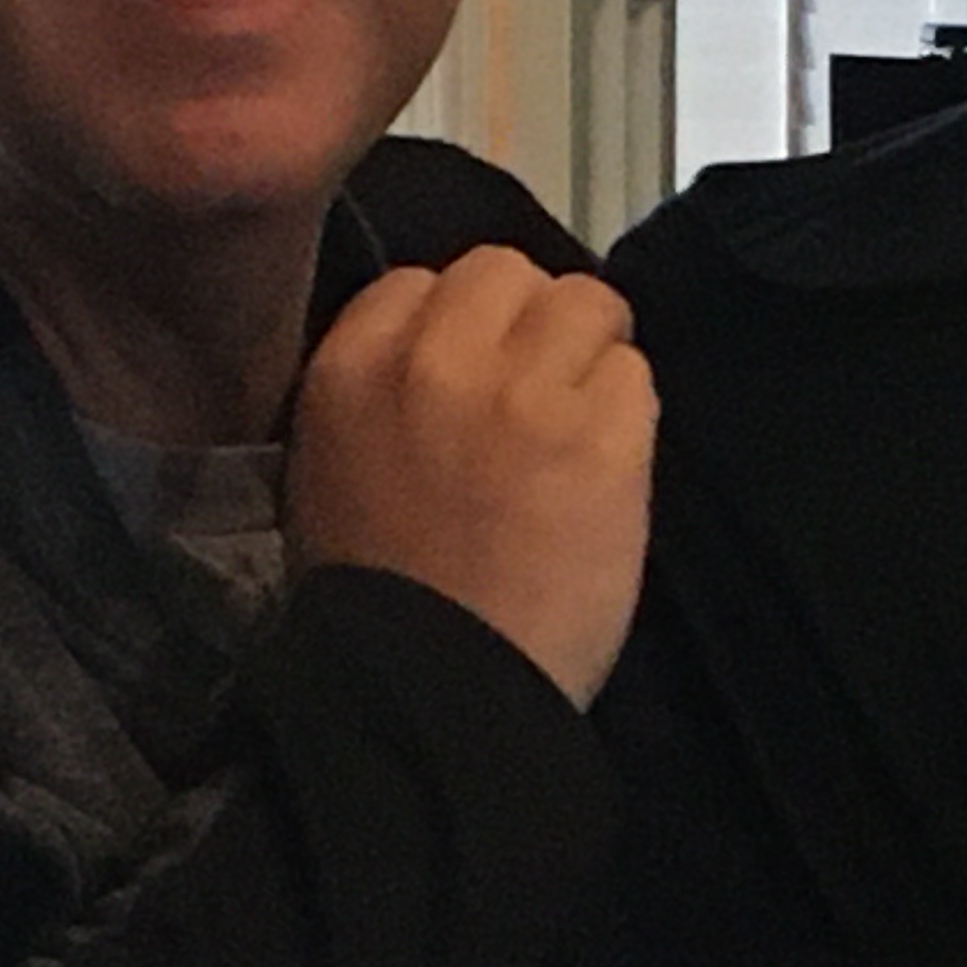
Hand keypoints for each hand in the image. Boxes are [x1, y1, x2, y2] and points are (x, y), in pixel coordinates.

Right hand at [290, 247, 657, 708]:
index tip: (469, 373)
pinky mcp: (604, 438)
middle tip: (536, 390)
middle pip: (508, 272)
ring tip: (578, 426)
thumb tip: (446, 346)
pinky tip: (605, 470)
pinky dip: (627, 415)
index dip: (455, 324)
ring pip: (587, 304)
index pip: (420, 281)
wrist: (438, 694)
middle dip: (527, 323)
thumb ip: (379, 391)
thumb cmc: (381, 603)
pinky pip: (636, 374)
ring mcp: (526, 394)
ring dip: (589, 356)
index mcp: (351, 369)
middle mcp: (437, 361)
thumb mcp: (331, 474)